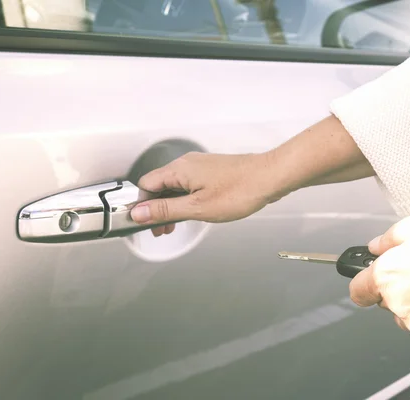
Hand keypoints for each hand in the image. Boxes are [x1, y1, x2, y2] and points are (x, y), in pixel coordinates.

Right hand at [130, 152, 283, 235]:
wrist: (269, 177)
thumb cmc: (240, 190)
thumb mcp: (197, 208)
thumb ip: (166, 210)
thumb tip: (139, 212)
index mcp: (179, 169)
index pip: (146, 185)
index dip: (141, 205)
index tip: (143, 222)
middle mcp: (187, 164)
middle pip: (159, 186)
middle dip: (156, 209)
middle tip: (160, 229)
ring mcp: (199, 167)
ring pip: (174, 186)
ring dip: (170, 206)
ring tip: (174, 225)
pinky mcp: (210, 171)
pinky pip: (188, 185)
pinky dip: (184, 200)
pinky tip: (190, 213)